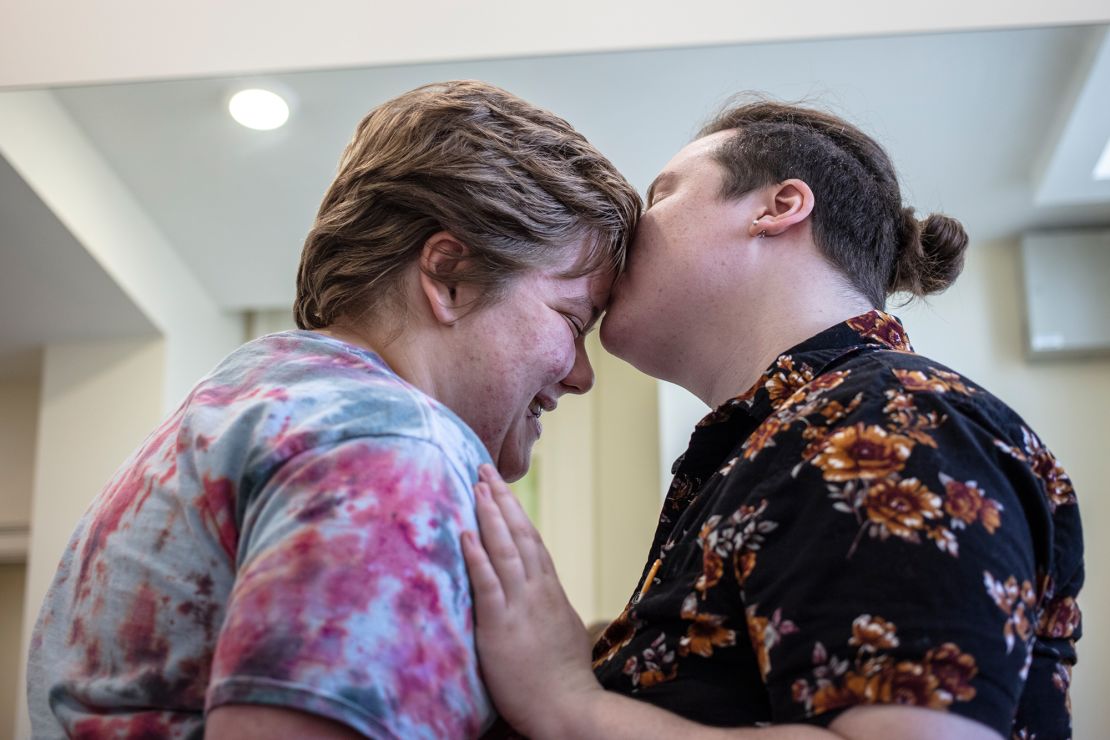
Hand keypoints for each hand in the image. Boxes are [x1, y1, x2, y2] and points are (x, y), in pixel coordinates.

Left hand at [461, 464, 603, 738]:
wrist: (567, 707)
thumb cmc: (564, 677)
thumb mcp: (564, 631)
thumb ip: (551, 608)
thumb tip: (544, 596)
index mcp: (551, 590)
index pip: (533, 541)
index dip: (516, 513)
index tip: (503, 490)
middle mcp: (538, 590)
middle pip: (520, 533)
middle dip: (501, 499)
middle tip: (485, 469)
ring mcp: (521, 605)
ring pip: (504, 548)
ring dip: (489, 514)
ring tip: (476, 485)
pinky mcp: (501, 624)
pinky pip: (487, 582)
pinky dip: (476, 554)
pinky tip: (465, 532)